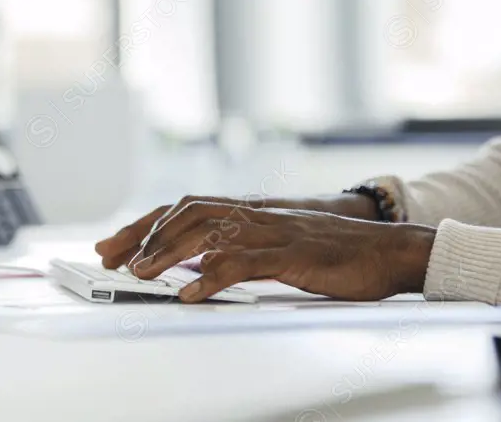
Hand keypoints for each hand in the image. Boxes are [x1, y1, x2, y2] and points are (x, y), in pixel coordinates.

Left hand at [122, 201, 436, 302]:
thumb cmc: (340, 254)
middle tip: (111, 257)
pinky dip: (210, 277)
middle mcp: (257, 214)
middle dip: (143, 234)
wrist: (390, 250)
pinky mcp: (291, 253)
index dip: (148, 224)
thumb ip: (246, 250)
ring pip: (208, 232)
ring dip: (167, 253)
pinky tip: (189, 292)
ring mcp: (273, 231)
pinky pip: (242, 261)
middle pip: (186, 212)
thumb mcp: (283, 247)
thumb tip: (203, 266)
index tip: (116, 243)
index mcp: (253, 212)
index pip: (187, 208)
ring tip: (140, 274)